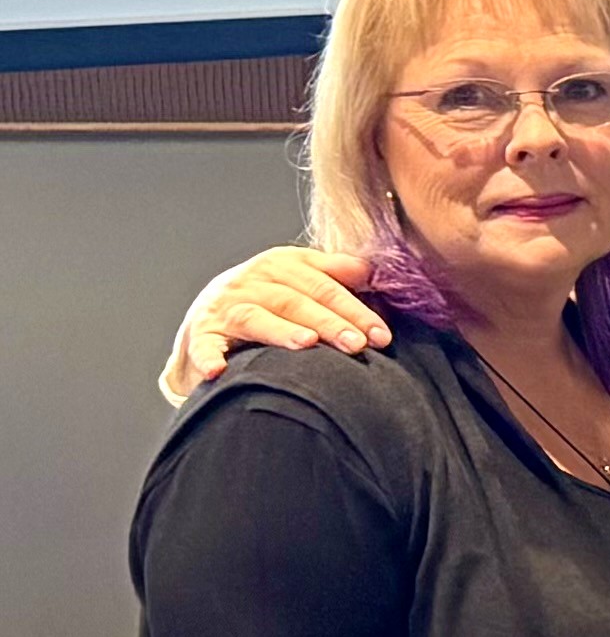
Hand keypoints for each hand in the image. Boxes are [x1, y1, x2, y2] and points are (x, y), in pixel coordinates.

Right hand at [171, 246, 384, 392]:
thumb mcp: (298, 279)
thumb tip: (372, 271)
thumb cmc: (267, 301)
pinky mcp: (200, 333)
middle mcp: (250, 281)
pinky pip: (204, 345)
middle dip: (330, 323)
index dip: (355, 308)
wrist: (207, 318)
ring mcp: (223, 307)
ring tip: (307, 343)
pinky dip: (209, 357)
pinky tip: (218, 371)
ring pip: (256, 316)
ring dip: (281, 331)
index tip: (381, 334)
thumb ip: (334, 273)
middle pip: (295, 301)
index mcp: (280, 265)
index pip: (323, 285)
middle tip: (358, 344)